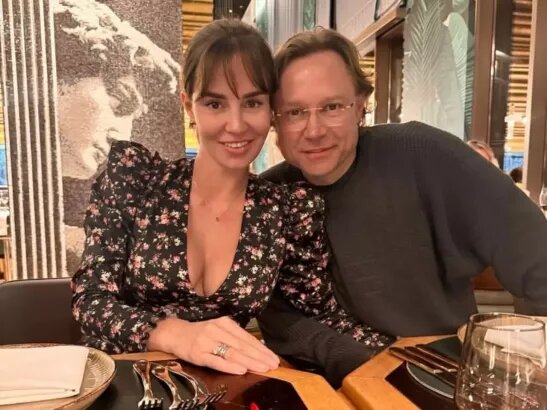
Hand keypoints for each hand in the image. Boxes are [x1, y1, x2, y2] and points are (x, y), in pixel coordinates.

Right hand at [148, 316, 279, 374]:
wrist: (173, 333)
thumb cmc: (200, 333)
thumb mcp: (218, 330)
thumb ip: (235, 338)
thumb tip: (257, 350)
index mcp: (224, 323)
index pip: (247, 337)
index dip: (261, 348)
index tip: (273, 357)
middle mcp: (217, 330)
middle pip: (242, 345)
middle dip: (260, 356)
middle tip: (273, 364)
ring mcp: (207, 342)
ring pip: (232, 353)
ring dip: (250, 361)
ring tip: (263, 368)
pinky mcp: (198, 354)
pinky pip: (216, 361)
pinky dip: (230, 366)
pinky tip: (241, 370)